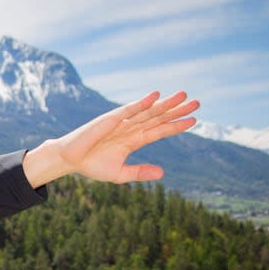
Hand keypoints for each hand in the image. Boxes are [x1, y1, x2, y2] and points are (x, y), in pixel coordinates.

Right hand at [23, 91, 199, 186]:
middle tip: (197, 103)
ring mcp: (121, 122)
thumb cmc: (92, 165)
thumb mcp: (120, 174)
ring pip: (148, 111)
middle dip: (177, 110)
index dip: (176, 125)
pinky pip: (129, 109)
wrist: (71, 160)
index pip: (159, 130)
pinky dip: (142, 102)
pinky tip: (156, 96)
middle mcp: (130, 128)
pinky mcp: (109, 119)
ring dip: (166, 103)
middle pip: (158, 117)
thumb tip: (163, 174)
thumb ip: (140, 172)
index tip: (194, 121)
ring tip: (184, 95)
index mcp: (133, 140)